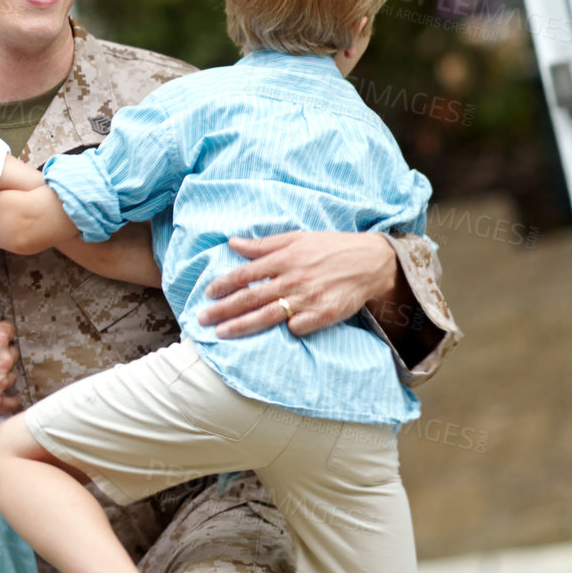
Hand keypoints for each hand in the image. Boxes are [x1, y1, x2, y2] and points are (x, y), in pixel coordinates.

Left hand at [197, 231, 395, 339]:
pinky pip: (297, 327)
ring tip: (221, 334)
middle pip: (250, 298)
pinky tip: (277, 333)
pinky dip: (286, 330)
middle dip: (223, 309)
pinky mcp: (322, 315)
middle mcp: (292, 279)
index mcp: (284, 258)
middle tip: (202, 319)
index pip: (245, 274)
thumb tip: (233, 242)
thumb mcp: (296, 238)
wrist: (369, 262)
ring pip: (267, 316)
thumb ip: (264, 244)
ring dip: (241, 326)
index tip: (208, 293)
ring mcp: (307, 299)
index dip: (224, 284)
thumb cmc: (330, 247)